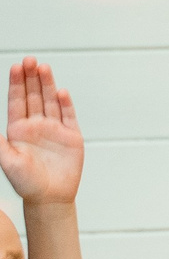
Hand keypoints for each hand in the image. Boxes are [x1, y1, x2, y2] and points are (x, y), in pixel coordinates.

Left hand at [1, 59, 82, 204]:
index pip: (17, 101)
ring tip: (44, 68)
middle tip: (30, 60)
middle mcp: (36, 126)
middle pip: (34, 96)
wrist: (49, 198)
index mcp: (18, 129)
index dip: (16, 84)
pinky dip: (65, 104)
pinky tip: (61, 92)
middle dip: (31, 78)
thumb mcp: (6, 159)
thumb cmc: (25, 182)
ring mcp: (54, 130)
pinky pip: (68, 116)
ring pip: (50, 102)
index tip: (16, 67)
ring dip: (47, 85)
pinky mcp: (72, 137)